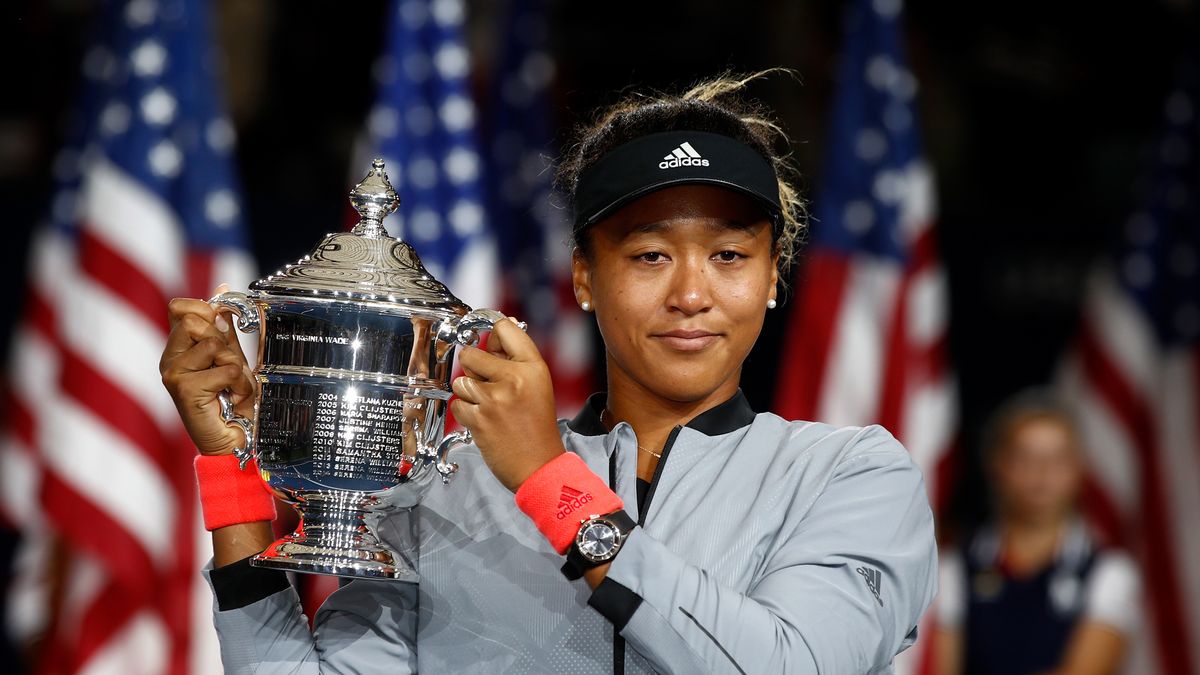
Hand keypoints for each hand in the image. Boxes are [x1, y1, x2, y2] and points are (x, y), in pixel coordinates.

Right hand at [159, 288, 255, 455]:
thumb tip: (222, 289)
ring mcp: (173, 373)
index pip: (180, 307)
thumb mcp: (230, 358)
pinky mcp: (183, 388)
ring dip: (235, 366)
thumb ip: (224, 327)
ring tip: (230, 386)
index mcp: (178, 348)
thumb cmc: (230, 402)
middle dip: (225, 342)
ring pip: (214, 344)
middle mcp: (169, 358)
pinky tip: (231, 399)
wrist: (233, 440)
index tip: (221, 327)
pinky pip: (225, 370)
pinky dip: (239, 385)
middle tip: (229, 367)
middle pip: (198, 321)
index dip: (205, 309)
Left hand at [450, 318, 564, 491]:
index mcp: (533, 367)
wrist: (539, 466)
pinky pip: (457, 404)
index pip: (504, 328)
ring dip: (469, 394)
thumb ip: (516, 359)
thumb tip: (493, 334)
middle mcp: (514, 379)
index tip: (484, 338)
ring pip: (461, 381)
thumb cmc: (537, 427)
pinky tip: (484, 421)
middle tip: (486, 384)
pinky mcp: (479, 419)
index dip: (490, 332)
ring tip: (489, 407)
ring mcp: (495, 399)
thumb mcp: (538, 385)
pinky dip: (466, 413)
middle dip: (472, 368)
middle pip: (471, 354)